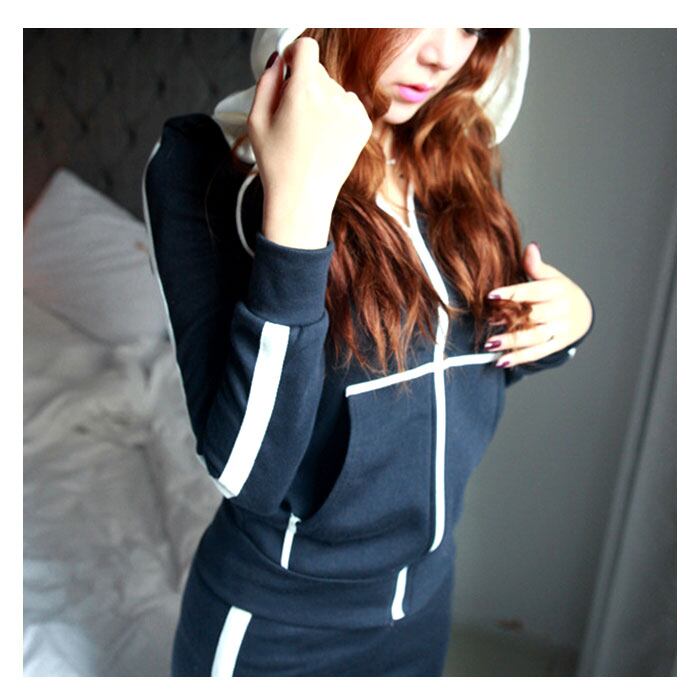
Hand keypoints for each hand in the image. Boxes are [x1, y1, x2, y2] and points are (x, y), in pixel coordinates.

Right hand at [247, 37, 372, 212]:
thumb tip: (280, 59)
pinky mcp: (363, 125)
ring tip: (311, 133)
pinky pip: (350, 105)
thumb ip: (267, 81)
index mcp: (303, 89)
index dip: (296, 54)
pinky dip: (339, 115)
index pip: (306, 46)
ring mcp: (351, 111)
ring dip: (324, 100)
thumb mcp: (257, 119)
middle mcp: (332, 95)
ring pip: (335, 89)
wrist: (303, 197)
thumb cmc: (277, 163)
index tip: (291, 67)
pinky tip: (327, 138)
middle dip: (306, 85)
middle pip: (319, 71)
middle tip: (294, 117)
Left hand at [484, 243, 593, 367]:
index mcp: (557, 290)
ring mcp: (560, 329)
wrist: (584, 313)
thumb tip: (530, 247)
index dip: (511, 293)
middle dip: (509, 319)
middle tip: (488, 321)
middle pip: (533, 316)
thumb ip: (535, 266)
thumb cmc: (558, 291)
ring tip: (490, 344)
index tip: (490, 296)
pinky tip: (501, 361)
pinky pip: (538, 353)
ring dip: (512, 342)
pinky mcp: (557, 345)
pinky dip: (520, 358)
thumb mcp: (550, 276)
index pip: (532, 291)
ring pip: (535, 337)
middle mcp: (561, 310)